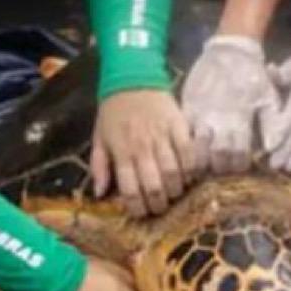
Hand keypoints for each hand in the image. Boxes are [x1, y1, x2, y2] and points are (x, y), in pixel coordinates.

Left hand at [91, 89, 194, 217]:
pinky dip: (192, 168)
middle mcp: (142, 147)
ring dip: (176, 189)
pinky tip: (190, 175)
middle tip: (161, 207)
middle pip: (154, 185)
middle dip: (159, 203)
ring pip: (174, 172)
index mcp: (121, 152)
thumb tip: (99, 194)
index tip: (143, 213)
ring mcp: (162, 136)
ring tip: (176, 193)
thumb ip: (99, 166)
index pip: (130, 189)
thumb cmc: (114, 111)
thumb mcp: (99, 138)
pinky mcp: (179, 125)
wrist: (132, 77)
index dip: (138, 207)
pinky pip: (189, 152)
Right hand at [181, 35, 280, 173]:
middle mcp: (219, 120)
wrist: (230, 50)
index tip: (240, 165)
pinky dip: (188, 143)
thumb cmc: (252, 75)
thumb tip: (271, 149)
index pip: (238, 154)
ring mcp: (200, 114)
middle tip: (224, 167)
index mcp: (240, 119)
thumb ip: (271, 123)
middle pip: (217, 156)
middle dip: (221, 166)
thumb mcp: (268, 97)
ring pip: (197, 147)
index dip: (239, 165)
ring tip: (207, 163)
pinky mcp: (187, 107)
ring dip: (202, 159)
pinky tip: (193, 147)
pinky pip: (183, 131)